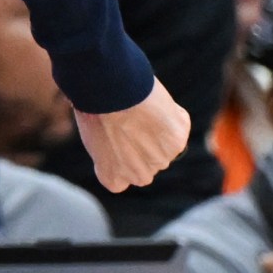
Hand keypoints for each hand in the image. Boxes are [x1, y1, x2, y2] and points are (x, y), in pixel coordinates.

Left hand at [76, 78, 188, 192]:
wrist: (111, 93)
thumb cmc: (96, 108)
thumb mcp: (95, 137)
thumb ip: (112, 150)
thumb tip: (121, 141)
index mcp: (113, 179)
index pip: (124, 178)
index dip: (123, 157)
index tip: (119, 138)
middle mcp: (139, 176)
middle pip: (149, 163)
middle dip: (145, 145)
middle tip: (132, 120)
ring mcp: (161, 160)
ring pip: (166, 146)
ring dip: (159, 129)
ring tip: (141, 111)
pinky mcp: (177, 143)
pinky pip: (178, 127)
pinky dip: (171, 115)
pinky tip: (154, 106)